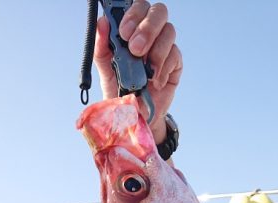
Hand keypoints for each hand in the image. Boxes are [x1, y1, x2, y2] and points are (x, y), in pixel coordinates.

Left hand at [94, 1, 181, 144]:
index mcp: (132, 29)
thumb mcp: (106, 69)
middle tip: (135, 50)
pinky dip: (164, 68)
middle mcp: (150, 33)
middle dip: (147, 28)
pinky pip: (175, 55)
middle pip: (158, 11)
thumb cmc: (120, 89)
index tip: (123, 32)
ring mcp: (164, 47)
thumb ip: (102, 46)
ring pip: (169, 31)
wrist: (134, 116)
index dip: (133, 14)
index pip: (138, 7)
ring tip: (146, 71)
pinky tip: (155, 81)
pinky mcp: (175, 63)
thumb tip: (102, 22)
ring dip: (156, 50)